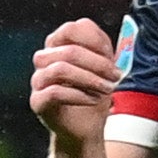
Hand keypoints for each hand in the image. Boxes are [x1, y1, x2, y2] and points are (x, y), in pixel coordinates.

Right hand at [31, 17, 119, 145]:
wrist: (84, 128)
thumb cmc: (93, 94)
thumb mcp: (104, 70)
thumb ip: (106, 52)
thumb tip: (120, 39)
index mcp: (59, 45)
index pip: (71, 29)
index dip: (94, 40)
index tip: (112, 56)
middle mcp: (44, 59)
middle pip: (69, 50)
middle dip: (98, 64)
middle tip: (116, 76)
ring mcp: (38, 80)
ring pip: (60, 69)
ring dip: (90, 79)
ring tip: (107, 89)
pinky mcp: (37, 101)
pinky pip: (54, 92)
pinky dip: (79, 95)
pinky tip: (94, 100)